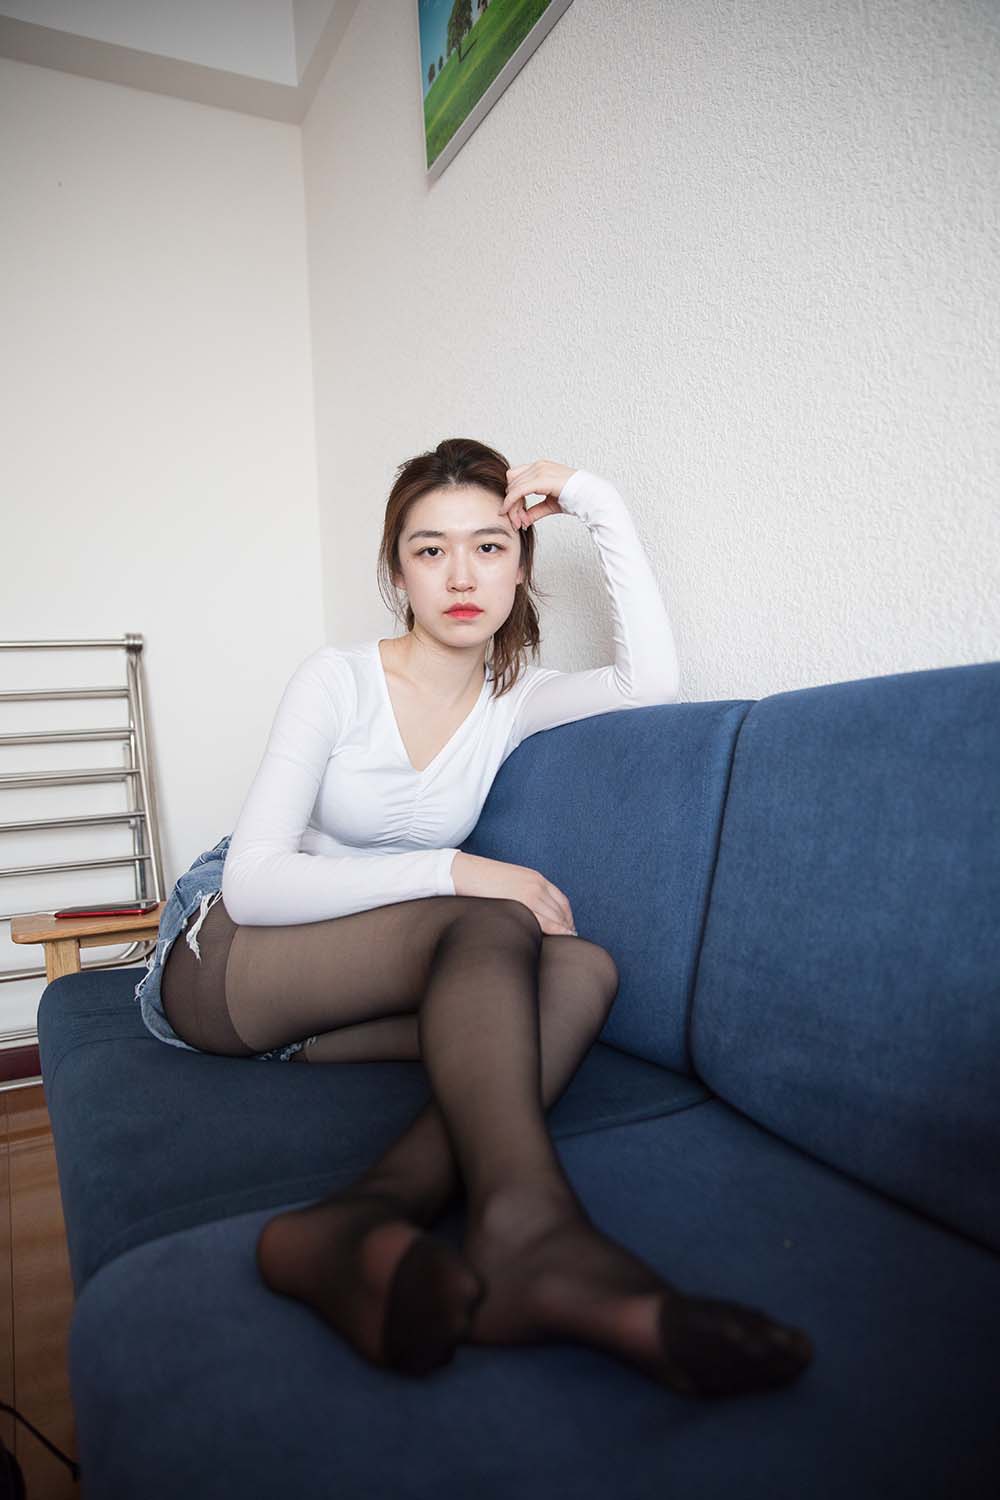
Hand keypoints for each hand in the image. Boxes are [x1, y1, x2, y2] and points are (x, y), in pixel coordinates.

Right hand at [451, 852, 576, 936]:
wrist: (462, 872)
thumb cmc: (481, 881)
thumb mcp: (510, 882)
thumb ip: (524, 894)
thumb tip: (530, 914)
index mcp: (535, 878)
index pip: (561, 901)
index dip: (567, 918)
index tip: (568, 929)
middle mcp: (537, 885)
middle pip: (561, 912)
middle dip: (567, 927)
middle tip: (568, 942)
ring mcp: (531, 894)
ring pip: (557, 918)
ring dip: (563, 932)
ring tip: (563, 946)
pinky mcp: (522, 904)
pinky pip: (547, 922)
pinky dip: (557, 932)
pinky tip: (560, 941)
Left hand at [500, 460, 575, 530]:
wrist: (589, 496)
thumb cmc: (575, 498)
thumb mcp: (549, 505)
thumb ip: (535, 511)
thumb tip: (523, 520)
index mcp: (540, 467)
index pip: (516, 479)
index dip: (512, 497)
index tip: (517, 516)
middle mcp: (538, 466)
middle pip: (512, 483)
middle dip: (511, 504)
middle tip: (517, 521)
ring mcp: (539, 470)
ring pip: (513, 488)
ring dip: (512, 507)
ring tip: (519, 522)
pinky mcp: (540, 479)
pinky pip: (518, 491)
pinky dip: (511, 503)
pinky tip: (510, 513)